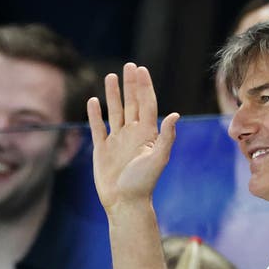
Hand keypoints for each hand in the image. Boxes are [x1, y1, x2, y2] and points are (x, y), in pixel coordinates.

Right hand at [87, 63, 178, 211]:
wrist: (125, 203)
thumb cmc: (144, 183)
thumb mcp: (158, 158)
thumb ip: (166, 137)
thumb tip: (175, 115)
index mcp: (147, 134)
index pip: (146, 104)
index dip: (144, 87)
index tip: (142, 69)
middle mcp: (133, 134)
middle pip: (132, 103)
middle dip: (131, 85)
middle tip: (129, 65)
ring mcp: (117, 140)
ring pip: (115, 111)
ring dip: (113, 94)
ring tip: (111, 76)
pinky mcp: (102, 149)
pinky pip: (98, 127)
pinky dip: (95, 114)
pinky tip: (93, 101)